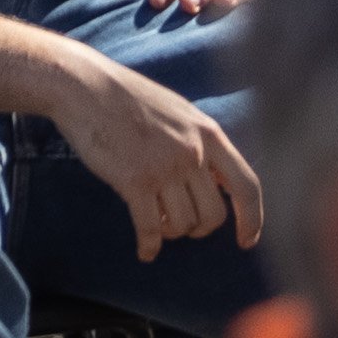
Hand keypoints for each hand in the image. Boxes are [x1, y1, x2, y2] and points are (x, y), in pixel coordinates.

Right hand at [49, 48, 263, 249]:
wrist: (84, 86)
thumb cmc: (128, 97)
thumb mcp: (179, 112)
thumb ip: (200, 142)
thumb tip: (218, 179)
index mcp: (208, 133)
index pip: (247, 186)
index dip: (252, 219)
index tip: (246, 241)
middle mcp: (192, 153)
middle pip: (214, 214)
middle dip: (199, 228)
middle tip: (181, 225)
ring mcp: (164, 167)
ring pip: (183, 224)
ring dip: (171, 232)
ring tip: (156, 223)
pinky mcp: (134, 181)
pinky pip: (150, 228)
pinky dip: (149, 245)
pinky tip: (145, 251)